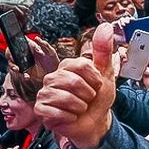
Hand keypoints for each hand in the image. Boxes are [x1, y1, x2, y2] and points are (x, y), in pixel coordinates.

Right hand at [34, 23, 115, 148]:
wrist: (95, 121)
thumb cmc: (98, 98)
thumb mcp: (106, 73)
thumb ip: (104, 50)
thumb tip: (105, 26)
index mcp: (67, 66)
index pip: (81, 65)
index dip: (95, 79)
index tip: (96, 85)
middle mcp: (53, 77)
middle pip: (73, 82)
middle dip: (88, 94)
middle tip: (88, 98)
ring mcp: (45, 93)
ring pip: (66, 98)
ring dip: (80, 106)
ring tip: (80, 107)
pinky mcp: (41, 109)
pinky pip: (57, 112)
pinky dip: (70, 117)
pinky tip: (71, 116)